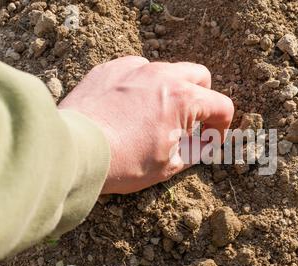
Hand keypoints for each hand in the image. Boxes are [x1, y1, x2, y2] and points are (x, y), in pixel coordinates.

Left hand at [59, 56, 233, 193]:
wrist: (75, 151)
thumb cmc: (123, 161)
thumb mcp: (169, 165)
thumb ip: (195, 150)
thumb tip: (204, 145)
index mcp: (184, 99)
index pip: (222, 106)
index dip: (222, 127)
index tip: (210, 141)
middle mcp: (163, 76)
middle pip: (200, 77)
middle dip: (203, 99)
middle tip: (190, 123)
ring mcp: (136, 68)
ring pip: (169, 69)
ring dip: (173, 90)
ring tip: (158, 115)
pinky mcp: (111, 68)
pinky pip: (138, 69)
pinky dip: (143, 85)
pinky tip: (131, 107)